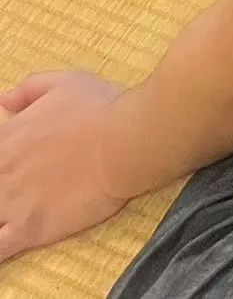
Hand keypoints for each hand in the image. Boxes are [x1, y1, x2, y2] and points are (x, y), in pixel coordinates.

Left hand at [0, 70, 126, 262]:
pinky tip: (4, 244)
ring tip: (11, 211)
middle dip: (1, 183)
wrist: (126, 143)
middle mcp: (1, 171)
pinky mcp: (29, 230)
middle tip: (16, 184)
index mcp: (6, 137)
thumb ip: (29, 90)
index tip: (10, 161)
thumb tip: (3, 100)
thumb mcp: (65, 83)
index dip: (1, 155)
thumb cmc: (100, 108)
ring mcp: (12, 204)